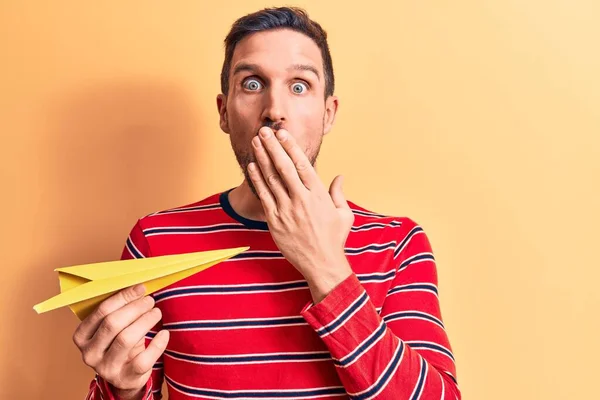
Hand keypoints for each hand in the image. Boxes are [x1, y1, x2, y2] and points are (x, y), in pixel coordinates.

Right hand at [72, 284, 168, 399]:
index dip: (123, 297)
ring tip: (156, 312)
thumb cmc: (118, 343)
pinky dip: (157, 344)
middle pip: (113, 323)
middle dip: (135, 308)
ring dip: (145, 321)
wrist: (125, 375)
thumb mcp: (112, 328)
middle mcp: (89, 354)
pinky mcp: (125, 378)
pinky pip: (143, 359)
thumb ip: (118, 310)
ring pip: (126, 339)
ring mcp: (106, 368)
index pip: (101, 311)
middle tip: (150, 300)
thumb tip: (138, 287)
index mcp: (82, 336)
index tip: (140, 288)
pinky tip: (164, 333)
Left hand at [248, 127, 354, 302]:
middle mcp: (302, 200)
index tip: (283, 133)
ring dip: (262, 158)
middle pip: (284, 167)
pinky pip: (264, 196)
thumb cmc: (334, 239)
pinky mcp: (275, 222)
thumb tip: (339, 177)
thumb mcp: (344, 215)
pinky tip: (252, 166)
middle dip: (272, 146)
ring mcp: (287, 211)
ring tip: (255, 142)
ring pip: (271, 179)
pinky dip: (257, 180)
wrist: (322, 265)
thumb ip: (338, 194)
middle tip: (263, 131)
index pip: (303, 165)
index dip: (291, 147)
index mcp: (318, 195)